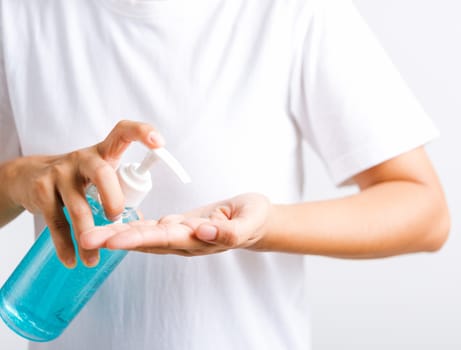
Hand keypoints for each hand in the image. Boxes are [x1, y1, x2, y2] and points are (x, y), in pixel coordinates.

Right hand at [2, 121, 164, 266]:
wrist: (28, 177)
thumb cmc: (78, 178)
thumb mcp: (100, 174)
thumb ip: (120, 190)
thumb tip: (140, 222)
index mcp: (103, 152)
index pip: (123, 132)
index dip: (142, 133)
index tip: (160, 143)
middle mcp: (82, 158)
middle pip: (102, 173)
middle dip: (113, 198)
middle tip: (117, 218)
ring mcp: (59, 172)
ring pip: (78, 206)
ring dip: (89, 236)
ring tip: (94, 258)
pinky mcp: (41, 190)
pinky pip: (57, 221)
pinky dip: (65, 244)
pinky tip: (73, 259)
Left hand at [80, 193, 272, 255]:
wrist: (255, 219)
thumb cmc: (254, 218)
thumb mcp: (249, 221)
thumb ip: (229, 231)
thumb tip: (204, 232)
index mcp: (199, 239)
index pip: (164, 239)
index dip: (139, 239)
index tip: (114, 240)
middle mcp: (184, 241)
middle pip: (146, 240)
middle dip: (116, 239)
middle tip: (86, 238)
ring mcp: (179, 235)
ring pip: (144, 235)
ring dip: (116, 234)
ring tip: (89, 233)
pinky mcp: (178, 225)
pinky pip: (150, 227)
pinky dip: (129, 226)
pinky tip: (111, 226)